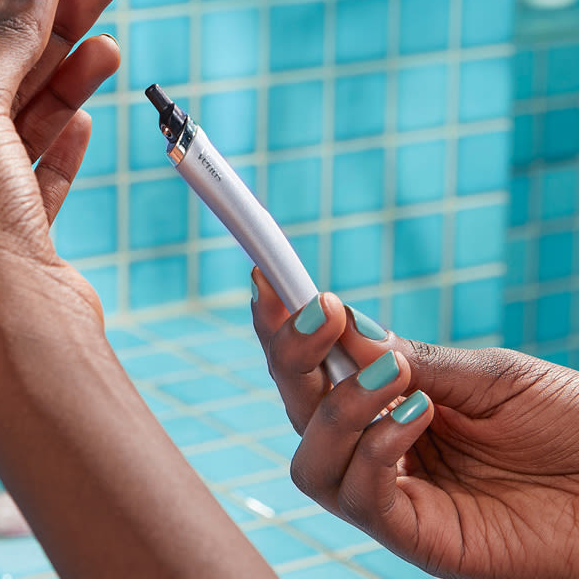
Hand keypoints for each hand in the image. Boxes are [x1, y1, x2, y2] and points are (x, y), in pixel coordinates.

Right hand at [251, 269, 578, 578]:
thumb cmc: (566, 423)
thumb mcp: (486, 375)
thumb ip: (413, 359)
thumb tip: (342, 322)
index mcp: (390, 402)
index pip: (317, 368)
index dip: (284, 328)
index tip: (269, 278)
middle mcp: (378, 447)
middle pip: (296, 407)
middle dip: (290, 355)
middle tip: (315, 312)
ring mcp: (394, 495)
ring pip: (310, 459)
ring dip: (335, 407)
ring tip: (392, 374)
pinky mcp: (417, 539)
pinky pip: (361, 498)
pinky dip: (375, 447)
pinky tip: (416, 414)